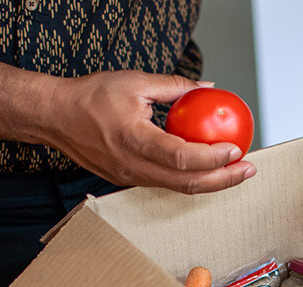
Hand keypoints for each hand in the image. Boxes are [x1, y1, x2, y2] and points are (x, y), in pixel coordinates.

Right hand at [39, 70, 255, 193]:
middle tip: (248, 169)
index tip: (235, 149)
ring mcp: (130, 177)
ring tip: (235, 172)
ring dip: (211, 182)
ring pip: (178, 188)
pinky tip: (207, 168)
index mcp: (134, 140)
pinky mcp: (128, 180)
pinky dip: (190, 178)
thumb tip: (207, 87)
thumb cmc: (89, 97)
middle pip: (187, 183)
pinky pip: (165, 183)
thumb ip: (175, 86)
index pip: (182, 158)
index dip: (213, 158)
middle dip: (224, 180)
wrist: (54, 117)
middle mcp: (132, 165)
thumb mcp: (135, 82)